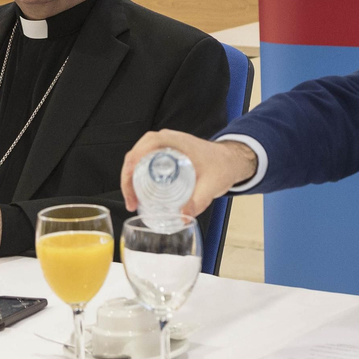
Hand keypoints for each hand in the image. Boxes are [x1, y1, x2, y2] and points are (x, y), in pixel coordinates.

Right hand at [119, 130, 255, 216]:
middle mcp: (166, 140)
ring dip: (130, 178)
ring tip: (133, 200)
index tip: (130, 184)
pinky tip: (139, 193)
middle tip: (131, 201)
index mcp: (175, 142)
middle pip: (136, 155)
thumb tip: (182, 218)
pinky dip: (137, 176)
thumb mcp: (212, 184)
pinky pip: (144, 162)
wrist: (230, 160)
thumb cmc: (222, 166)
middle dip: (127, 178)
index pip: (146, 146)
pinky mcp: (165, 154)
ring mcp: (164, 146)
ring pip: (137, 159)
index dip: (133, 164)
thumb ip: (199, 201)